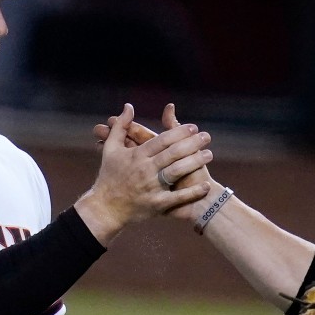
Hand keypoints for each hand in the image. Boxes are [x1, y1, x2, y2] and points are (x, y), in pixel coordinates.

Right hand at [77, 103, 212, 244]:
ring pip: (176, 172)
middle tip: (206, 136)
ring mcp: (151, 188)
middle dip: (191, 144)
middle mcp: (145, 170)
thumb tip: (128, 106)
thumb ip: (121, 127)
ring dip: (195, 163)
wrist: (105, 208)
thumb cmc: (109, 176)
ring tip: (209, 154)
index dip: (178, 132)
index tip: (193, 127)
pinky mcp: (156, 205)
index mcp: (136, 156)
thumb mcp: (111, 149)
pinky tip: (206, 186)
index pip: (161, 140)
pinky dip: (192, 193)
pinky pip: (177, 198)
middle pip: (172, 153)